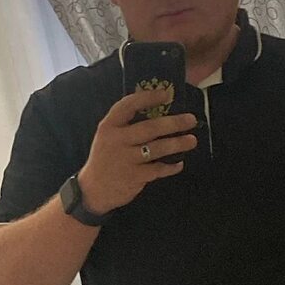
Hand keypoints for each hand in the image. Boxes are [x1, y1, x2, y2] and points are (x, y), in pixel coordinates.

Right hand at [78, 89, 197, 213]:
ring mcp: (126, 159)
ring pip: (157, 149)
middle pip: (150, 128)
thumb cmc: (105, 159)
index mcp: (109, 126)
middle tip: (191, 120)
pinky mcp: (135, 177)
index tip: (166, 94)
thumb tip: (158, 112)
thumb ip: (126, 125)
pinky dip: (171, 167)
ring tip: (192, 140)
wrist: (93, 190)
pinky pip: (158, 169)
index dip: (148, 98)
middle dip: (174, 123)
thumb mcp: (108, 138)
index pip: (128, 106)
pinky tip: (179, 163)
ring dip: (178, 144)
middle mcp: (117, 140)